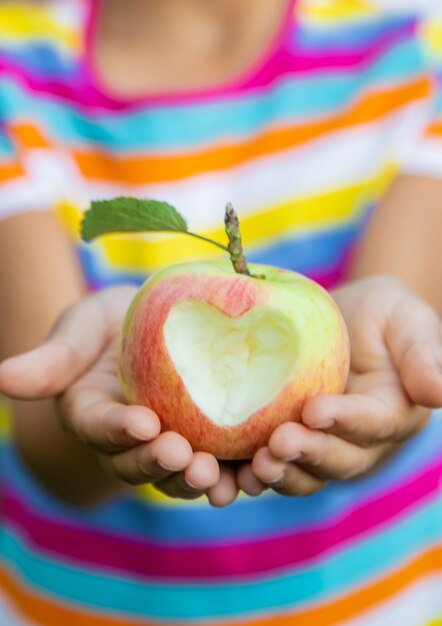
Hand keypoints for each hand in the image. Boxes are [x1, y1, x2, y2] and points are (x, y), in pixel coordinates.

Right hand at [0, 286, 237, 506]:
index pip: (98, 426)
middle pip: (137, 463)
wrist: (154, 326)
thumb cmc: (112, 322)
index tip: (140, 422)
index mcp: (92, 413)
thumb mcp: (81, 329)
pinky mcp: (202, 442)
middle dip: (159, 463)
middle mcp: (126, 440)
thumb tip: (2, 378)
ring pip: (176, 474)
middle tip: (184, 456)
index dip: (116, 429)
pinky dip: (233, 473)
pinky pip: (216, 463)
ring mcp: (165, 444)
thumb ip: (52, 359)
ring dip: (195, 480)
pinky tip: (254, 473)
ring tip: (218, 478)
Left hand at [237, 276, 441, 496]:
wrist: (342, 321)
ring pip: (308, 474)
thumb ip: (423, 355)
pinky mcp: (295, 445)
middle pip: (340, 459)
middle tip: (277, 443)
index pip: (374, 423)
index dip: (346, 420)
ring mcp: (327, 448)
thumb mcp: (407, 321)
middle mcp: (363, 441)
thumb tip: (439, 393)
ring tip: (255, 467)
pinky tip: (232, 474)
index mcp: (394, 412)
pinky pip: (278, 467)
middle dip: (309, 453)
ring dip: (282, 474)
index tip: (315, 410)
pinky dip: (256, 475)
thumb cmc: (381, 314)